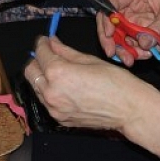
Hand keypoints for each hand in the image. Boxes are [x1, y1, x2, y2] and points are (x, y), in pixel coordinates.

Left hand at [24, 37, 155, 130]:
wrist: (129, 110)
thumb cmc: (115, 82)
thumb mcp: (89, 59)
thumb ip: (65, 51)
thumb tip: (52, 42)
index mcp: (58, 73)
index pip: (40, 53)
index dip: (42, 44)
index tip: (45, 41)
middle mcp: (51, 92)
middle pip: (31, 72)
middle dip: (38, 61)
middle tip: (49, 55)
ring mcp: (54, 108)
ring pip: (36, 88)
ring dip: (42, 77)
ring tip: (58, 72)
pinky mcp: (60, 119)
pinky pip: (46, 102)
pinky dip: (50, 92)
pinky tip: (63, 87)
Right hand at [97, 0, 159, 64]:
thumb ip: (157, 27)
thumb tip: (142, 42)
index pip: (111, 3)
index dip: (106, 18)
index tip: (109, 33)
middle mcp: (131, 8)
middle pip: (109, 23)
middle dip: (109, 39)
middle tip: (112, 52)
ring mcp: (134, 25)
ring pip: (117, 39)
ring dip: (122, 51)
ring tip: (132, 60)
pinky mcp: (139, 40)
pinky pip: (129, 49)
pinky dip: (134, 55)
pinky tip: (148, 55)